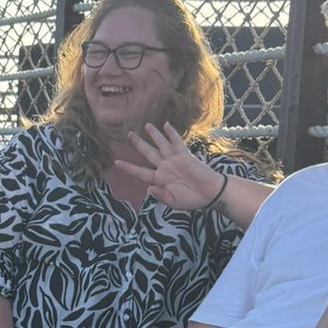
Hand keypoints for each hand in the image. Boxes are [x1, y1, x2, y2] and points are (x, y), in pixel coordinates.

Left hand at [113, 123, 227, 210]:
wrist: (210, 194)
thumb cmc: (192, 199)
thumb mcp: (174, 202)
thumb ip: (161, 196)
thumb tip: (149, 188)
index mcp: (160, 180)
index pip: (140, 172)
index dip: (129, 167)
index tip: (117, 162)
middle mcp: (165, 167)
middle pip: (148, 153)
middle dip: (138, 144)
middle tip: (129, 134)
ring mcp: (174, 160)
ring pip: (161, 145)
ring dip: (154, 135)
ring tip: (146, 125)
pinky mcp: (185, 156)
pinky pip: (176, 143)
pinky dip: (171, 134)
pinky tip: (166, 125)